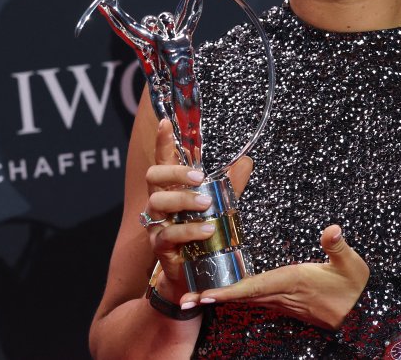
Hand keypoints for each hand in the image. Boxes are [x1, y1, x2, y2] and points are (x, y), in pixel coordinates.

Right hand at [142, 118, 252, 298]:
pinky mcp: (160, 247)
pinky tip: (208, 230)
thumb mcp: (219, 207)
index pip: (163, 160)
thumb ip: (228, 185)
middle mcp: (159, 204)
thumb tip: (246, 160)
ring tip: (206, 204)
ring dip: (183, 200)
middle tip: (198, 177)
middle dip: (175, 173)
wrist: (193, 278)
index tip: (167, 123)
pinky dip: (189, 230)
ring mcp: (156, 225)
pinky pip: (168, 234)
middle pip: (154, 177)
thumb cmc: (202, 237)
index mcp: (172, 189)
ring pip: (158, 203)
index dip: (163, 142)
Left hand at [186, 225, 368, 329]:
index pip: (254, 287)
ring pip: (244, 298)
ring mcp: (281, 300)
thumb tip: (332, 230)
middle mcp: (281, 293)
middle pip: (240, 296)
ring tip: (193, 297)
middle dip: (212, 297)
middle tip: (184, 299)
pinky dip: (234, 295)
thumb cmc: (354, 287)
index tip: (206, 294)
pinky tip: (221, 291)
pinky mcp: (284, 302)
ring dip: (219, 297)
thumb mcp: (352, 265)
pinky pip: (253, 298)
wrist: (361, 313)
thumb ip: (338, 247)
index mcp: (292, 281)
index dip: (229, 291)